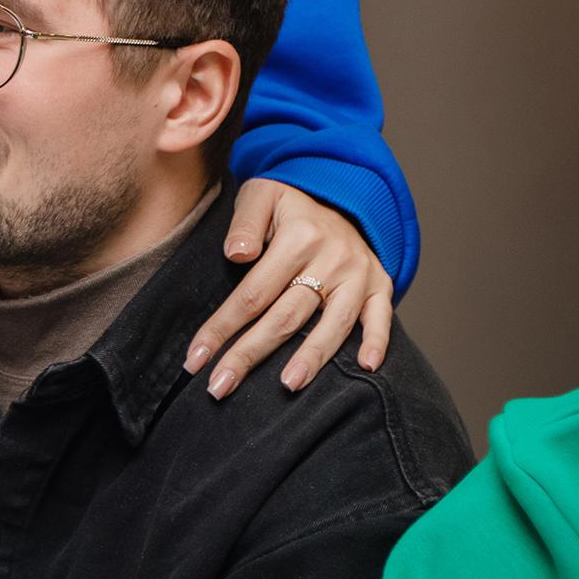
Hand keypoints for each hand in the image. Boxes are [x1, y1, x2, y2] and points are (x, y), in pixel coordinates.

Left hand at [186, 183, 392, 397]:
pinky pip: (382, 316)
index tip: (196, 359)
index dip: (222, 328)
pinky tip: (367, 367)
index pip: (252, 293)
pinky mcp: (380, 284)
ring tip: (287, 386)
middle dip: (250, 354)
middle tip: (220, 386)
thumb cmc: (289, 202)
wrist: (340, 192)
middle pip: (286, 316)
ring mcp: (359, 273)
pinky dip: (378, 341)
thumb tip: (236, 255)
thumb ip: (245, 222)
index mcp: (299, 237)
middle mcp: (332, 257)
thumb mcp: (261, 194)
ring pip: (333, 324)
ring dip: (311, 358)